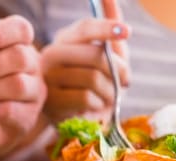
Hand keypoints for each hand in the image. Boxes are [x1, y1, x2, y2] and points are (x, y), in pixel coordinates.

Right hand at [40, 0, 130, 124]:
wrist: (74, 118)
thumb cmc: (93, 83)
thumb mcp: (105, 54)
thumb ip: (109, 26)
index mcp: (64, 40)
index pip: (84, 28)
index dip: (106, 28)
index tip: (127, 32)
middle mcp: (50, 56)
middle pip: (94, 56)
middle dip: (118, 69)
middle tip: (126, 80)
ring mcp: (48, 79)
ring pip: (93, 78)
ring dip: (110, 90)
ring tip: (109, 95)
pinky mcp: (51, 102)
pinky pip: (86, 98)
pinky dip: (98, 104)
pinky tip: (95, 106)